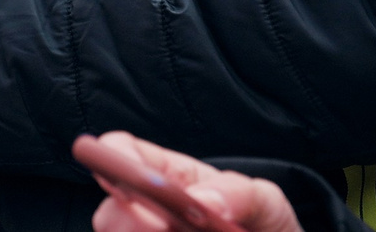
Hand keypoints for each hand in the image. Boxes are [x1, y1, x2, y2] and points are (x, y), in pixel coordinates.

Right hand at [74, 131, 296, 231]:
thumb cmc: (265, 231)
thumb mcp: (267, 204)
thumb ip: (242, 194)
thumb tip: (204, 202)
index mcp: (168, 178)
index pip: (122, 152)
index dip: (113, 158)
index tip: (130, 185)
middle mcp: (145, 216)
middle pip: (108, 216)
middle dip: (128, 224)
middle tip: (163, 228)